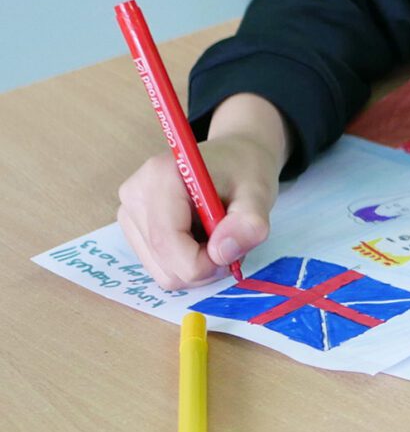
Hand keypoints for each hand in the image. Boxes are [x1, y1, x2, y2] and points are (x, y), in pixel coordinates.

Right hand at [116, 94, 288, 289]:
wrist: (234, 158)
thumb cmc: (245, 171)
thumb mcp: (260, 193)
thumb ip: (249, 223)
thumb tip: (221, 253)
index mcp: (161, 177)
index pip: (169, 244)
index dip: (205, 264)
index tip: (234, 254)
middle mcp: (135, 194)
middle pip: (165, 264)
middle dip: (205, 267)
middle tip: (232, 243)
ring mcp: (128, 212)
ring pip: (163, 272)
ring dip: (198, 267)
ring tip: (219, 237)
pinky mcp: (132, 228)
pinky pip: (161, 268)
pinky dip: (187, 264)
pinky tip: (203, 239)